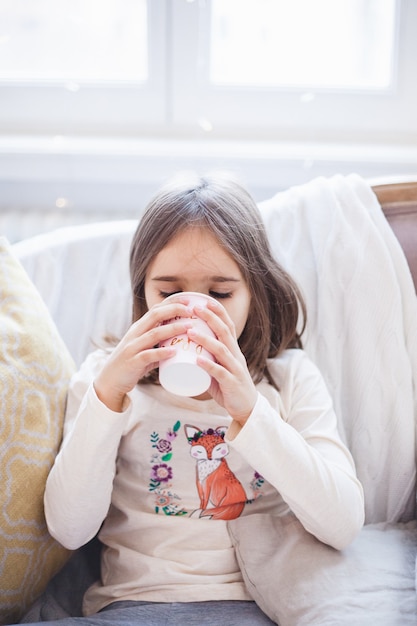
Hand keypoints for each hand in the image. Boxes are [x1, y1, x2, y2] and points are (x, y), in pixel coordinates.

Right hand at [94, 298, 193, 410]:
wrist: (109, 380)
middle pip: (155, 315)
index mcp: (139, 328)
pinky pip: (148, 355)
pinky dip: (161, 353)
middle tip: (192, 311)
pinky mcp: (133, 362)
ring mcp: (133, 347)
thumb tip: (180, 344)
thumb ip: (160, 345)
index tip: (189, 301)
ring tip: (189, 327)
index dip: (172, 303)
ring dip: (173, 329)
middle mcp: (135, 334)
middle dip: (174, 310)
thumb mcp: (145, 349)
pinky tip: (174, 352)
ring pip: (154, 333)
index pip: (156, 309)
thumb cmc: (130, 364)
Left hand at [187, 300, 257, 424]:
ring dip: (205, 340)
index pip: (228, 326)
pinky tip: (198, 360)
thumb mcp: (218, 368)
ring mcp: (235, 369)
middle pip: (225, 332)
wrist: (246, 408)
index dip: (218, 313)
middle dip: (211, 319)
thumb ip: (205, 358)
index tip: (205, 301)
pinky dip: (208, 365)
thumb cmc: (229, 387)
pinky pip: (220, 372)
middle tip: (195, 308)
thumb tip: (184, 350)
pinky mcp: (232, 383)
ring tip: (190, 332)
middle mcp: (236, 356)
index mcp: (233, 350)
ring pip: (221, 350)